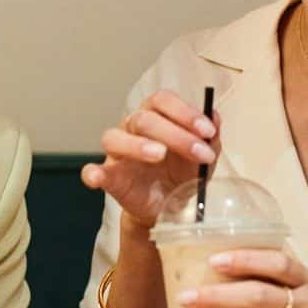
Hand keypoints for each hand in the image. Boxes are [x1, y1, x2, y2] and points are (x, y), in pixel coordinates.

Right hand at [81, 89, 221, 228]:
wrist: (171, 208)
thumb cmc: (183, 173)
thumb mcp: (204, 157)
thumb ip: (211, 138)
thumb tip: (215, 117)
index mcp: (157, 116)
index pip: (164, 100)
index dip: (185, 112)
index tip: (207, 131)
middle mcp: (133, 128)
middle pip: (144, 119)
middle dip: (176, 134)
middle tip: (199, 153)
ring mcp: (118, 152)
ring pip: (115, 137)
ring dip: (138, 145)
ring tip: (159, 155)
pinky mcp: (110, 177)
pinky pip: (93, 171)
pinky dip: (93, 173)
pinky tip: (97, 177)